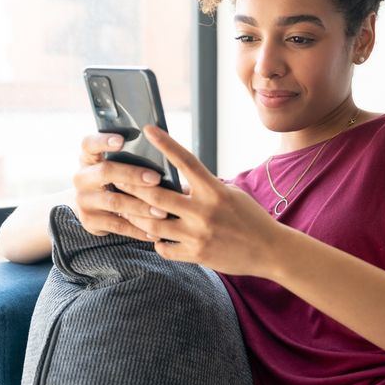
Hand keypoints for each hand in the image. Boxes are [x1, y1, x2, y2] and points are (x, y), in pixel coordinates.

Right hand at [72, 132, 190, 239]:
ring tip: (162, 211)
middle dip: (132, 175)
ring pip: (114, 202)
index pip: (89, 144)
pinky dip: (138, 229)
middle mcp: (82, 177)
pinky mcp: (89, 221)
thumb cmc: (117, 179)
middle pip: (105, 172)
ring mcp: (84, 200)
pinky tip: (155, 233)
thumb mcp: (117, 165)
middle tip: (156, 179)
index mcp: (89, 157)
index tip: (121, 140)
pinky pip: (117, 225)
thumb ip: (132, 158)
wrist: (94, 206)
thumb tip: (166, 153)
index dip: (103, 141)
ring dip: (141, 206)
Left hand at [117, 124, 286, 277]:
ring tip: (127, 209)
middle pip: (156, 196)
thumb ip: (203, 188)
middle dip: (132, 187)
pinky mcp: (196, 254)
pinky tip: (156, 237)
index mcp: (214, 190)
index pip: (185, 161)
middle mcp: (204, 211)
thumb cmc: (250, 218)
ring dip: (138, 217)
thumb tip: (176, 183)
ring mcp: (198, 234)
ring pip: (153, 224)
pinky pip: (164, 248)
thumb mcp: (230, 195)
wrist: (270, 250)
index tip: (148, 129)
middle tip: (115, 179)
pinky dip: (157, 242)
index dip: (165, 143)